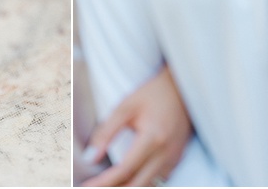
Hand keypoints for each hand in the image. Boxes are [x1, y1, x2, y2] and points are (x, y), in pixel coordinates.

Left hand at [82, 66, 191, 186]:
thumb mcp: (124, 107)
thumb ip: (106, 133)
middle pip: (138, 184)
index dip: (104, 182)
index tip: (86, 186)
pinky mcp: (177, 159)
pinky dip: (141, 182)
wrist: (181, 88)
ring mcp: (174, 158)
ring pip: (149, 185)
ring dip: (128, 187)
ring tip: (108, 184)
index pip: (125, 170)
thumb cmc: (152, 94)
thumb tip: (91, 157)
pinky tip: (127, 178)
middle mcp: (166, 153)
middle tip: (94, 188)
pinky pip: (158, 179)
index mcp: (153, 139)